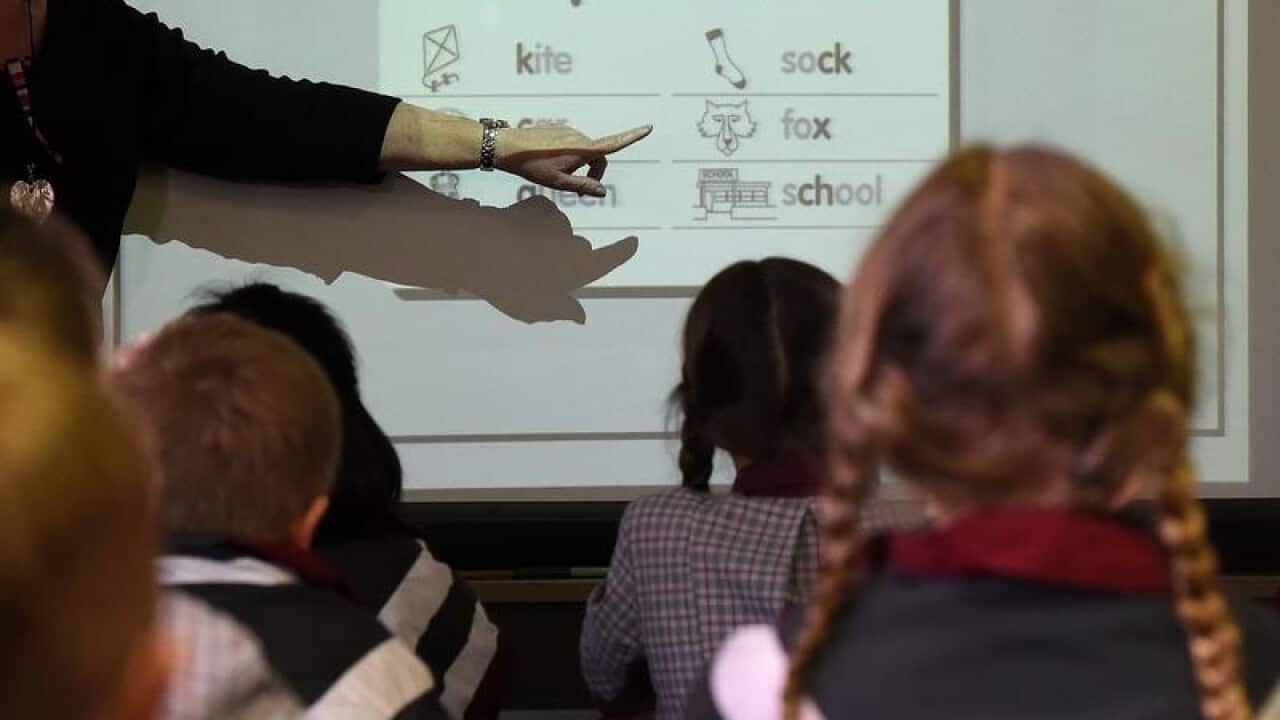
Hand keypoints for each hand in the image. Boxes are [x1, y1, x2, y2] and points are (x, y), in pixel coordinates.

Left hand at [496, 125, 651, 196]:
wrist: (507, 146)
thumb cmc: (532, 165)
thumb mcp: (558, 182)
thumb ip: (583, 186)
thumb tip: (602, 191)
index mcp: (582, 149)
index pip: (613, 145)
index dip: (632, 137)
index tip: (648, 128)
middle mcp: (579, 138)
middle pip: (598, 157)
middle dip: (593, 172)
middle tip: (575, 188)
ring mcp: (570, 133)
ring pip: (586, 153)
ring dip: (580, 166)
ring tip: (557, 174)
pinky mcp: (560, 132)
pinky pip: (574, 147)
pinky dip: (571, 158)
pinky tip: (551, 164)